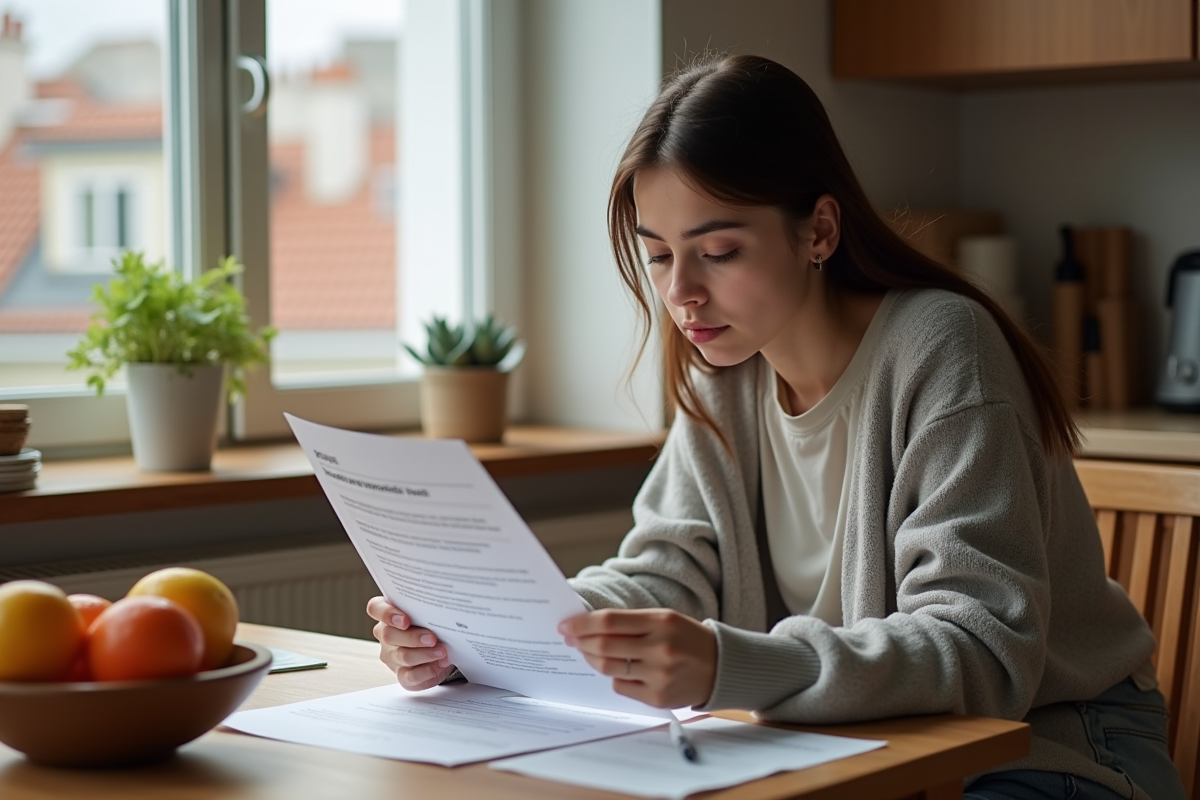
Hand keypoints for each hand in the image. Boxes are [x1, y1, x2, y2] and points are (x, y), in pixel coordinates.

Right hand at [366, 596, 454, 690]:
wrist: (443, 649)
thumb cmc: (433, 625)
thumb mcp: (430, 613)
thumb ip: (428, 608)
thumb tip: (441, 610)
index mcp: (388, 614)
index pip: (376, 608)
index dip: (387, 613)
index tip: (405, 620)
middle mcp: (386, 635)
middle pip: (389, 635)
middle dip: (413, 637)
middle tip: (432, 638)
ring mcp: (391, 656)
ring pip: (402, 656)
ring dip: (424, 654)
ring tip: (442, 651)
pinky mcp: (402, 675)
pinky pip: (410, 676)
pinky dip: (427, 670)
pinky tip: (440, 664)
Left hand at [558, 608, 716, 708]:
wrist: (721, 667)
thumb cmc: (687, 638)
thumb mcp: (664, 619)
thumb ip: (630, 622)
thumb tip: (588, 627)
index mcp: (661, 622)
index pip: (609, 622)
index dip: (582, 624)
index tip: (565, 625)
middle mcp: (660, 648)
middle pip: (604, 646)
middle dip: (580, 642)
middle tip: (569, 639)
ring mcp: (659, 675)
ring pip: (608, 669)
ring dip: (592, 660)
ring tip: (588, 653)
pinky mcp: (658, 697)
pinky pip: (621, 687)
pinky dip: (614, 677)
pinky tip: (617, 670)